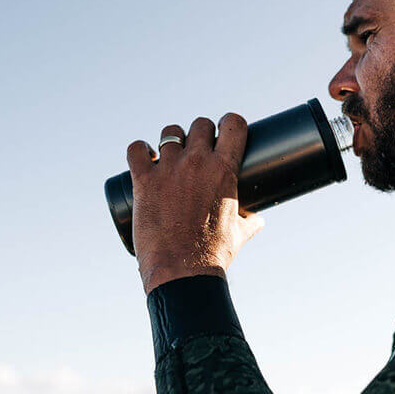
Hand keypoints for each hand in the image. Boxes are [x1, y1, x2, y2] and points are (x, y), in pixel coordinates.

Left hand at [126, 113, 264, 293]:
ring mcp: (168, 169)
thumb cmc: (214, 254)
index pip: (233, 124)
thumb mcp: (239, 234)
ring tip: (169, 154)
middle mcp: (197, 162)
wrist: (183, 270)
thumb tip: (258, 220)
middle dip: (200, 133)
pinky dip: (139, 151)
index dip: (229, 123)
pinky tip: (143, 157)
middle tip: (197, 148)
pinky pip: (136, 149)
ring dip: (171, 139)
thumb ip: (250, 222)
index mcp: (224, 170)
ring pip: (170, 131)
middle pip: (200, 124)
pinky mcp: (144, 180)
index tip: (224, 131)